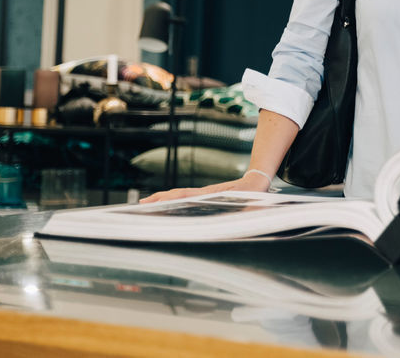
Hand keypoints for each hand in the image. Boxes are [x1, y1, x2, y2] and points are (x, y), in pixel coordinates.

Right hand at [139, 171, 271, 203]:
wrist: (257, 181)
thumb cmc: (254, 195)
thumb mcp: (251, 204)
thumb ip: (248, 212)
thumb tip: (245, 219)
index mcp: (211, 195)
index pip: (186, 195)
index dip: (171, 198)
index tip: (155, 201)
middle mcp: (204, 193)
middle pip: (178, 194)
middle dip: (159, 198)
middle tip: (141, 203)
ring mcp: (204, 193)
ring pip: (180, 195)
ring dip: (164, 198)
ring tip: (147, 203)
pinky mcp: (206, 196)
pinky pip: (186, 197)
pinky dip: (173, 200)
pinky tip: (166, 205)